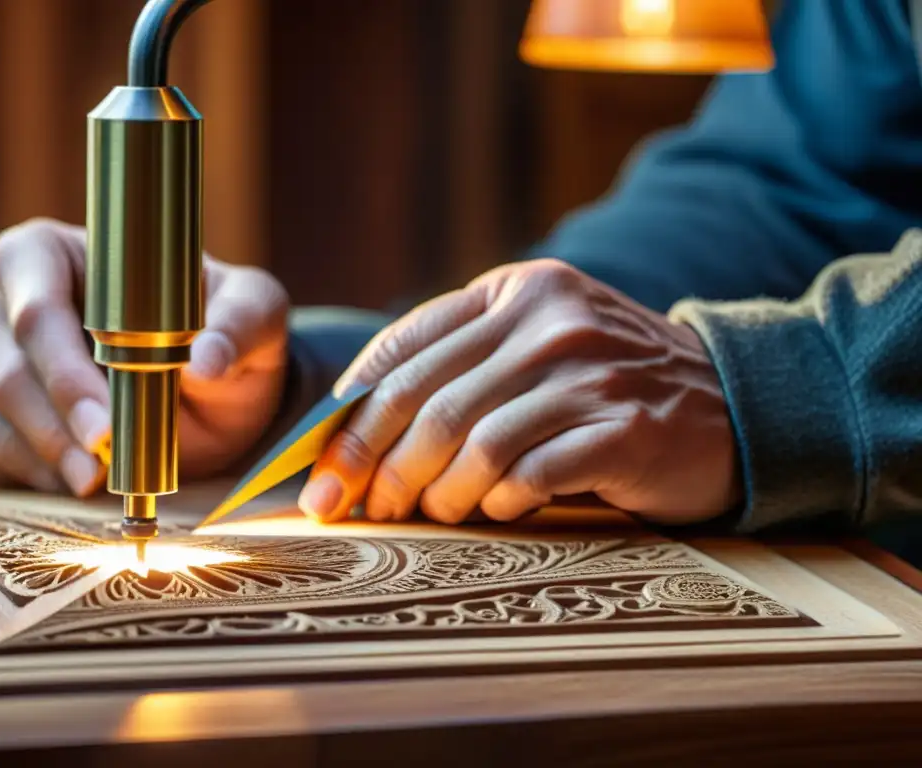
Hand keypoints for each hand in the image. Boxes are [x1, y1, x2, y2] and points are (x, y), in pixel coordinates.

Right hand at [0, 218, 288, 495]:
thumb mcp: (255, 316)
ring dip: (39, 449)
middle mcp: (10, 300)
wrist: (219, 393)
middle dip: (52, 414)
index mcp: (60, 254)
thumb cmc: (226, 334)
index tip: (105, 417)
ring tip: (95, 481)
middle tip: (103, 456)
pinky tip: (74, 483)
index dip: (61, 358)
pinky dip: (23, 471)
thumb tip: (206, 360)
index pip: (33, 293)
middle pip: (1, 355)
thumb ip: (240, 323)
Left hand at [298, 259, 739, 525]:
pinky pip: (530, 474)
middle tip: (348, 508)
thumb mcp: (537, 342)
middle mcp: (549, 321)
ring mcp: (589, 372)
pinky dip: (498, 501)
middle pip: (427, 401)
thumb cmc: (610, 382)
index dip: (349, 413)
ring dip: (435, 492)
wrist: (732, 401)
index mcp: (514, 291)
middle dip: (372, 464)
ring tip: (429, 514)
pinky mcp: (623, 429)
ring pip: (472, 442)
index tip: (318, 467)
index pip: (404, 348)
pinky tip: (497, 510)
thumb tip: (355, 431)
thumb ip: (462, 364)